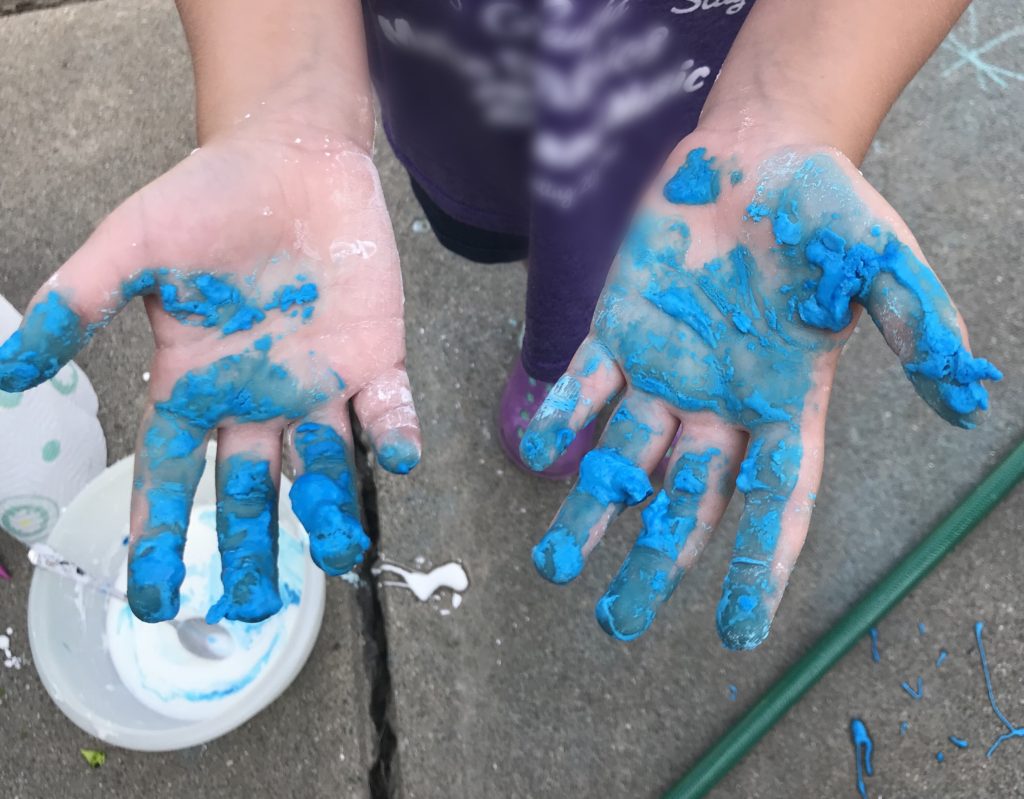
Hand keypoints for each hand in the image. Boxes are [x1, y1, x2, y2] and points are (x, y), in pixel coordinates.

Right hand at [0, 125, 419, 623]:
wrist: (292, 154)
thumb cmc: (208, 198)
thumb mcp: (131, 246)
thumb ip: (80, 303)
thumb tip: (7, 369)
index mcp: (195, 384)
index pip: (171, 475)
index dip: (160, 534)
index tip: (155, 597)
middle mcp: (256, 398)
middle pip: (250, 491)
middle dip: (249, 548)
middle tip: (251, 606)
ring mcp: (319, 383)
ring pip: (323, 466)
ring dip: (328, 510)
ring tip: (333, 553)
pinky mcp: (374, 356)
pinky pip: (387, 409)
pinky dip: (393, 435)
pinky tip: (392, 458)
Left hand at [521, 131, 1000, 647]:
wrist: (759, 151)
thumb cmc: (827, 209)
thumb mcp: (883, 263)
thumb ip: (917, 325)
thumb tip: (963, 406)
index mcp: (784, 403)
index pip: (776, 501)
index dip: (760, 565)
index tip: (736, 630)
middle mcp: (720, 402)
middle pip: (688, 498)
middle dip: (655, 560)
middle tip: (619, 624)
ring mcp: (665, 370)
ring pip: (625, 456)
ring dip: (593, 509)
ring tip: (556, 567)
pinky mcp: (621, 329)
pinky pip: (586, 383)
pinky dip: (562, 416)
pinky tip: (538, 452)